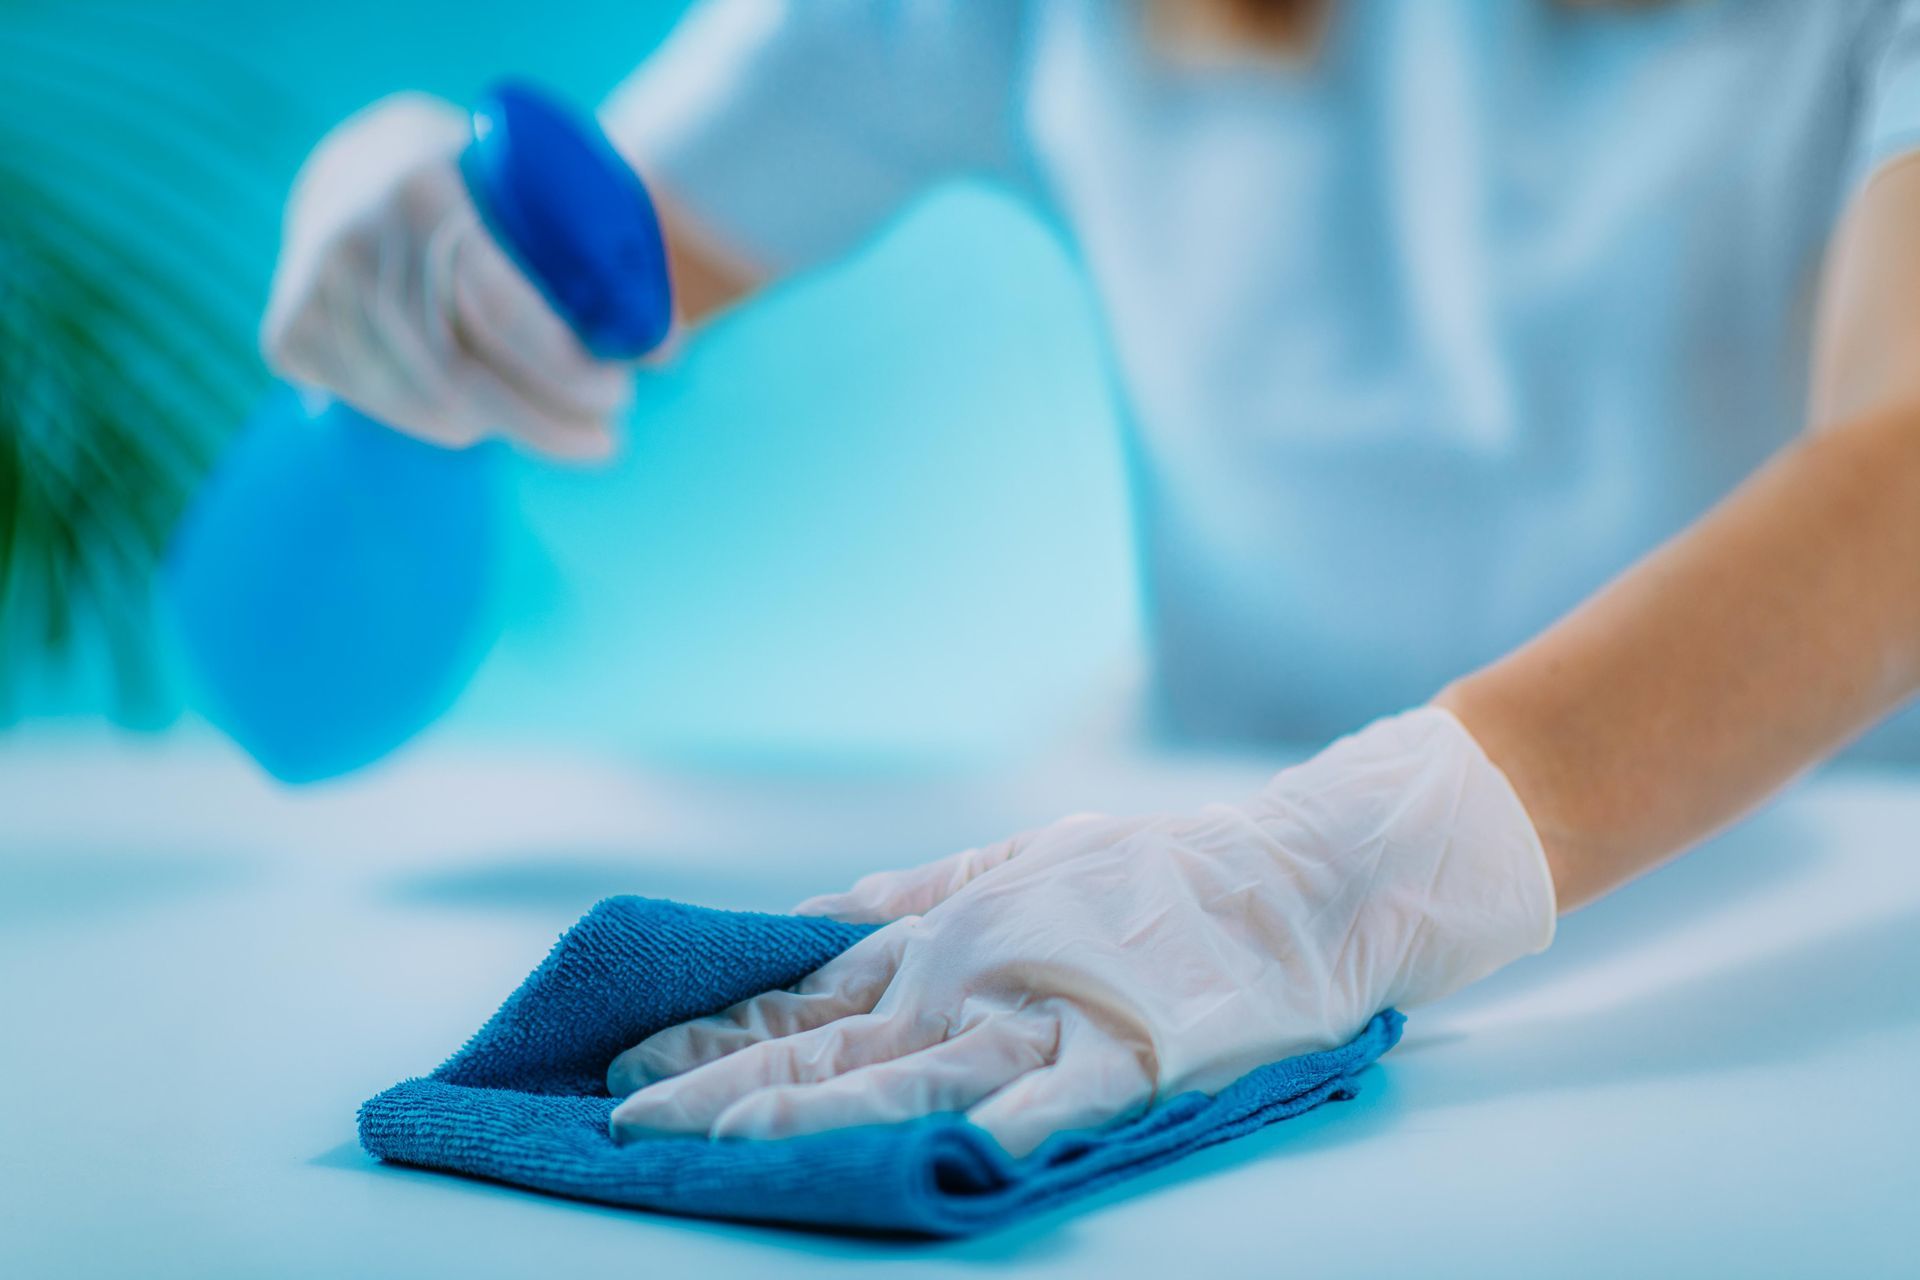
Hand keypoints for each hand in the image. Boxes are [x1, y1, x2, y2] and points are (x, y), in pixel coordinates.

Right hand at [262, 93, 633, 460]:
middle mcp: (354, 240)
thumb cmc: (477, 183)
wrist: (355, 167)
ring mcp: (312, 291)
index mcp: (424, 191)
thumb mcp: (534, 183)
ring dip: (502, 428)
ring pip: (427, 404)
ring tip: (551, 424)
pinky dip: (443, 424)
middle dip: (548, 423)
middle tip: (604, 441)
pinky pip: (384, 408)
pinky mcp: (289, 335)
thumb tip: (666, 348)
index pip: (501, 308)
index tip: (619, 394)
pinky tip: (479, 416)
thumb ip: (600, 250)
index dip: (565, 369)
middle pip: (463, 375)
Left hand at [607, 707, 1556, 1156]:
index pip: (806, 996)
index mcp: (947, 935)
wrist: (1294, 878)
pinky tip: (922, 1170)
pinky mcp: (1125, 1061)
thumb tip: (808, 926)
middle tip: (624, 1117)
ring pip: (907, 1078)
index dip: (714, 1028)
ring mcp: (1047, 1021)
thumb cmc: (1151, 869)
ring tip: (717, 1144)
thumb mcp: (1012, 858)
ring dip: (808, 1113)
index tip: (627, 1057)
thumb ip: (906, 897)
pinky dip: (980, 1137)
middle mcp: (977, 977)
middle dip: (721, 1081)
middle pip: (829, 1044)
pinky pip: (1042, 1109)